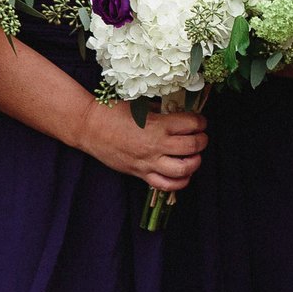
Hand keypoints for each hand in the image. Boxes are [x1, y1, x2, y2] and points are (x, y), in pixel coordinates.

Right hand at [75, 101, 207, 195]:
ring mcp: (149, 162)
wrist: (90, 127)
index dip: (200, 122)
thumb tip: (181, 113)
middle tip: (200, 137)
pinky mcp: (140, 173)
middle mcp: (156, 144)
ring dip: (195, 162)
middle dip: (202, 140)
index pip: (192, 124)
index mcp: (158, 124)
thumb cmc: (114, 113)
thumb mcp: (142, 106)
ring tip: (194, 156)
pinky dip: (180, 182)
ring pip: (184, 169)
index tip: (200, 121)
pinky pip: (165, 185)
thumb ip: (163, 111)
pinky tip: (183, 174)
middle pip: (193, 146)